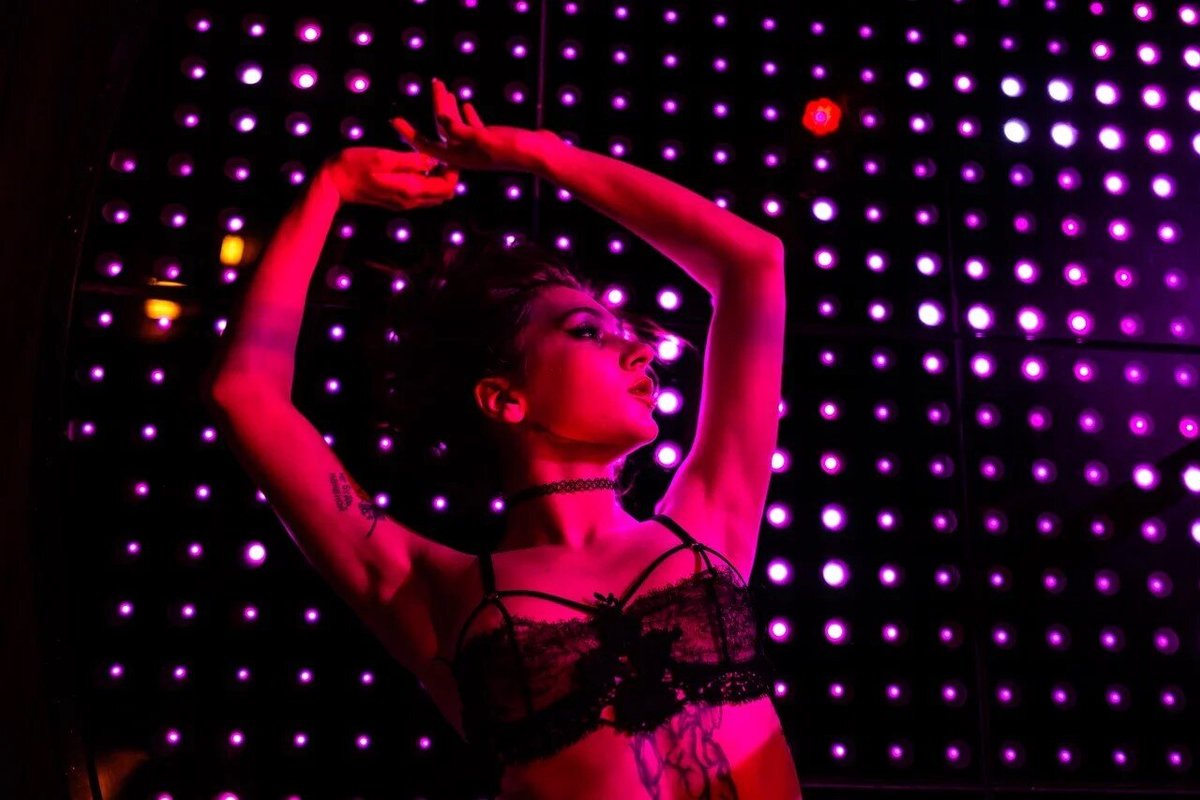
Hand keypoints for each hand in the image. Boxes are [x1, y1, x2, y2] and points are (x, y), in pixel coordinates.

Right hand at [323, 147, 459, 209]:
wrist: (333, 183)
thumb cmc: (355, 165)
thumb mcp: (383, 157)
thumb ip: (410, 161)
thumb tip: (433, 160)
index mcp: (411, 190)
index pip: (447, 189)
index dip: (453, 172)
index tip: (447, 154)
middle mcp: (411, 201)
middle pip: (443, 194)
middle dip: (448, 176)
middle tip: (442, 154)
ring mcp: (404, 203)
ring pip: (433, 196)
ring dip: (437, 179)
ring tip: (430, 157)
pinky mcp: (397, 200)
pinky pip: (421, 195)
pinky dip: (426, 182)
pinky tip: (416, 165)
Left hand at [390, 77, 562, 172]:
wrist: (541, 155)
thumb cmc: (513, 150)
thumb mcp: (484, 138)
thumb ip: (461, 130)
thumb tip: (440, 118)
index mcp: (458, 157)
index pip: (425, 145)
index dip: (408, 133)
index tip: (394, 120)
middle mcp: (464, 154)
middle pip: (440, 130)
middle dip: (435, 106)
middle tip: (433, 83)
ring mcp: (477, 147)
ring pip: (456, 126)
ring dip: (448, 106)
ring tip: (444, 87)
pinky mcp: (491, 140)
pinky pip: (472, 127)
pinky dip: (465, 115)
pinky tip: (464, 103)